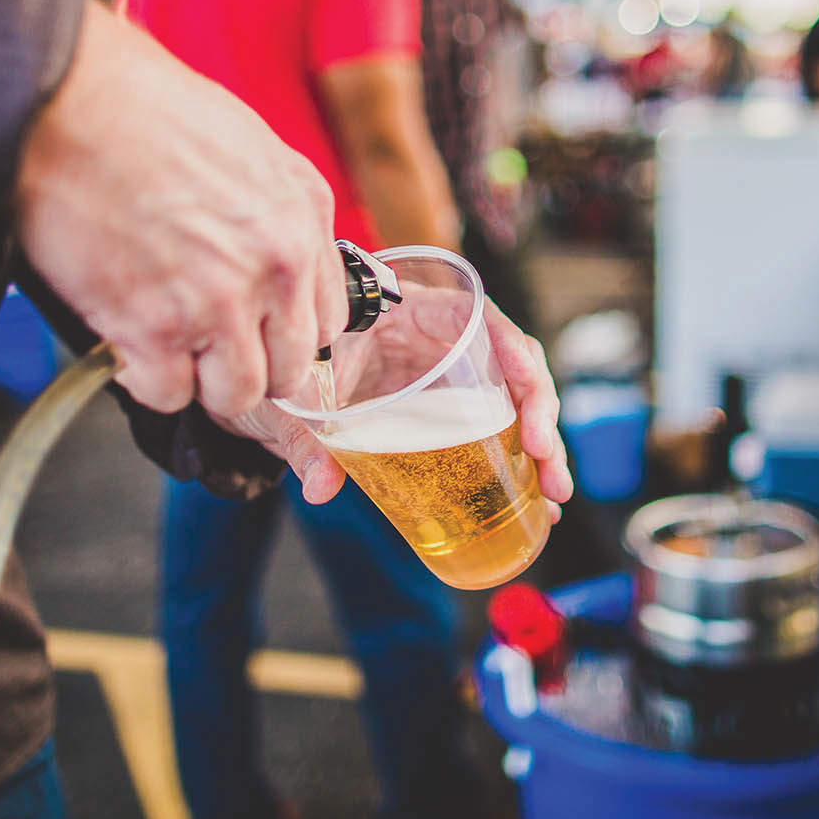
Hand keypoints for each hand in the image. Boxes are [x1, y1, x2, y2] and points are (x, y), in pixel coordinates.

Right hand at [17, 4, 347, 419]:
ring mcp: (220, 300)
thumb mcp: (246, 146)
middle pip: (290, 369)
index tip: (254, 333)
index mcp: (304, 214)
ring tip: (166, 349)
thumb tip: (266, 268)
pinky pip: (169, 395)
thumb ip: (272, 213)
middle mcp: (277, 262)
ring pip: (237, 394)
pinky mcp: (155, 325)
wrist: (66, 94)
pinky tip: (127, 344)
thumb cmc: (140, 106)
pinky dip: (144, 380)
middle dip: (247, 366)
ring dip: (200, 382)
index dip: (283, 334)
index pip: (327, 320)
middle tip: (205, 348)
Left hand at [244, 298, 573, 513]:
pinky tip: (535, 507)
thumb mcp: (288, 397)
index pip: (481, 319)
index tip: (530, 398)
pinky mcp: (448, 413)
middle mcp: (441, 341)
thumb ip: (302, 438)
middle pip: (513, 367)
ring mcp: (450, 378)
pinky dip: (518, 466)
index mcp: (409, 312)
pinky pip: (495, 431)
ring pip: (513, 405)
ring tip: (553, 501)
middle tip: (551, 470)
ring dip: (541, 450)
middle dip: (542, 418)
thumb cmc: (282, 366)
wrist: (265, 378)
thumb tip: (322, 489)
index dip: (516, 356)